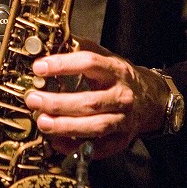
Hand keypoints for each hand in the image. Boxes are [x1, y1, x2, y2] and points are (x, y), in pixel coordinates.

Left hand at [24, 39, 167, 157]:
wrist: (153, 100)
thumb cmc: (122, 78)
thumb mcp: (107, 58)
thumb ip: (83, 49)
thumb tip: (54, 39)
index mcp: (115, 70)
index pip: (89, 63)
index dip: (63, 65)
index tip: (39, 67)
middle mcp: (121, 96)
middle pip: (89, 102)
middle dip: (58, 103)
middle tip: (33, 100)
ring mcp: (123, 120)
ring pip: (94, 127)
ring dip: (65, 127)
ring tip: (42, 122)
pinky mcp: (121, 140)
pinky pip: (98, 148)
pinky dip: (77, 147)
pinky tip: (57, 142)